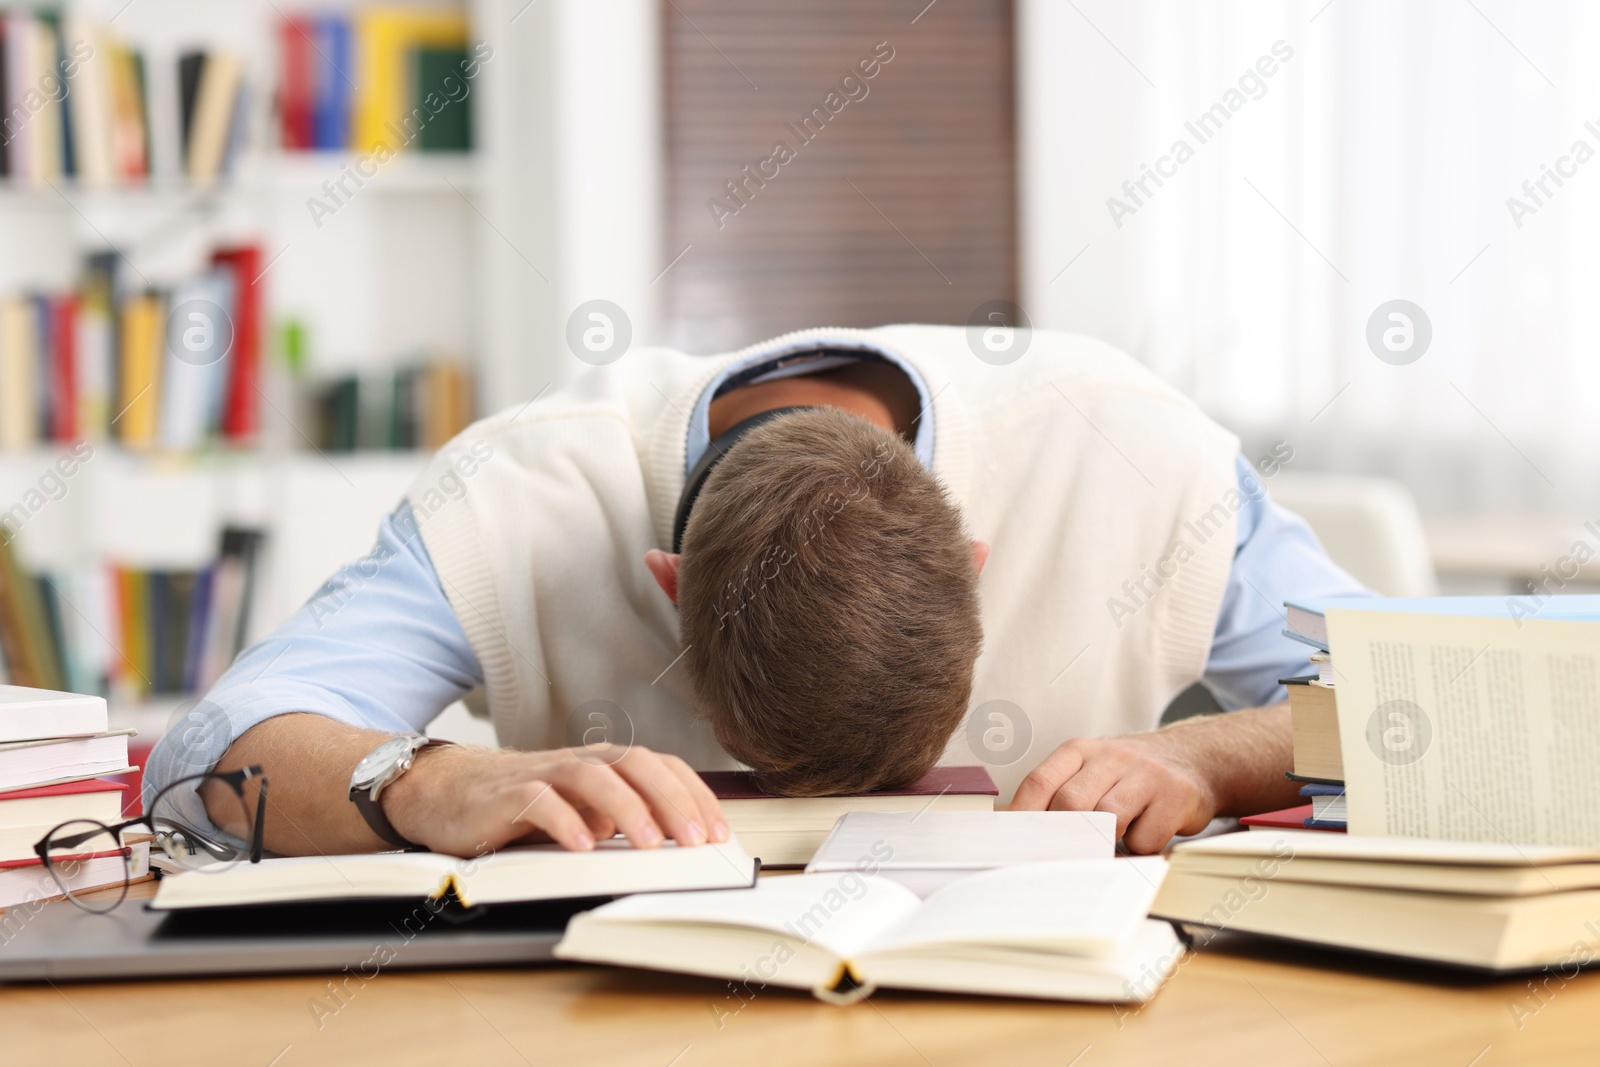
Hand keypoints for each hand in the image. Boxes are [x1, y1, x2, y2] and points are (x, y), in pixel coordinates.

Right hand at [379, 743, 728, 857]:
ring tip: (649, 844)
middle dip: (672, 801)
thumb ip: (620, 819)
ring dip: (627, 809)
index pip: (661, 767)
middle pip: (636, 765)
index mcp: (603, 765)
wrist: (446, 791)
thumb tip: (674, 843)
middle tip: (696, 840)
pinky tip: (583, 846)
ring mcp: (541, 774)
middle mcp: (578, 762)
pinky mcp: (505, 796)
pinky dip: (564, 821)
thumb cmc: (521, 805)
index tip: (719, 831)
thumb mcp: (581, 811)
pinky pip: (539, 801)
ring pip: (592, 777)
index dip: (694, 795)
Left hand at [1008, 730, 1222, 853]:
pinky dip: (1138, 848)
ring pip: (1108, 820)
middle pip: (1072, 803)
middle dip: (1064, 838)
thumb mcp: (1091, 771)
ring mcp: (1145, 774)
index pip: (1040, 782)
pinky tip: (1143, 837)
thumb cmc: (1128, 776)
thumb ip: (1060, 795)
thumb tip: (1026, 840)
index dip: (1023, 816)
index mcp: (1079, 750)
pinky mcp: (1176, 796)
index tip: (1014, 846)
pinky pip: (1145, 838)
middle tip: (1060, 861)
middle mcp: (1110, 756)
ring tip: (1107, 847)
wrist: (1193, 757)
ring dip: (1104, 843)